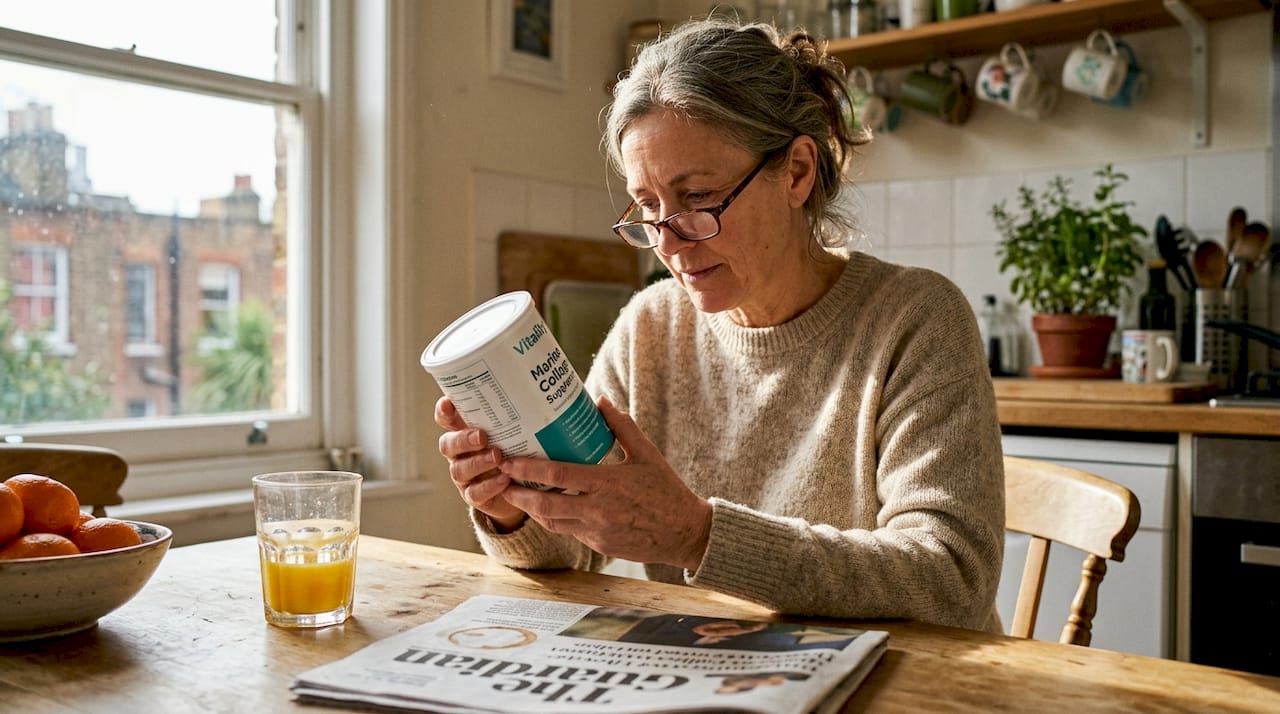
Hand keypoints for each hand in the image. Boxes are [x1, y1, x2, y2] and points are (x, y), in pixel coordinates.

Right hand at [434, 397, 526, 531]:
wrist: (520, 488)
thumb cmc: (514, 450)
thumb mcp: (512, 432)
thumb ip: (513, 417)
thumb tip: (534, 391)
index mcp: (464, 433)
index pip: (446, 419)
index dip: (444, 412)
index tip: (449, 403)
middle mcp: (459, 454)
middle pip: (447, 445)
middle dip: (463, 439)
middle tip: (482, 436)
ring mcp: (465, 477)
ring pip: (459, 469)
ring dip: (478, 462)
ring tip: (497, 457)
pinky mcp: (474, 496)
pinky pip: (475, 493)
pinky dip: (489, 486)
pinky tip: (504, 479)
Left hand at [498, 396, 712, 569]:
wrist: (686, 533)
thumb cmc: (667, 491)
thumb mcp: (647, 454)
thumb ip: (621, 427)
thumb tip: (600, 401)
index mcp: (607, 483)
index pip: (558, 475)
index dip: (528, 469)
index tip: (508, 460)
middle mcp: (598, 510)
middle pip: (544, 505)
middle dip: (516, 495)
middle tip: (500, 482)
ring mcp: (597, 532)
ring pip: (552, 522)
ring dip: (531, 509)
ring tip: (516, 495)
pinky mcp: (600, 546)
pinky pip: (569, 532)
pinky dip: (555, 520)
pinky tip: (547, 508)